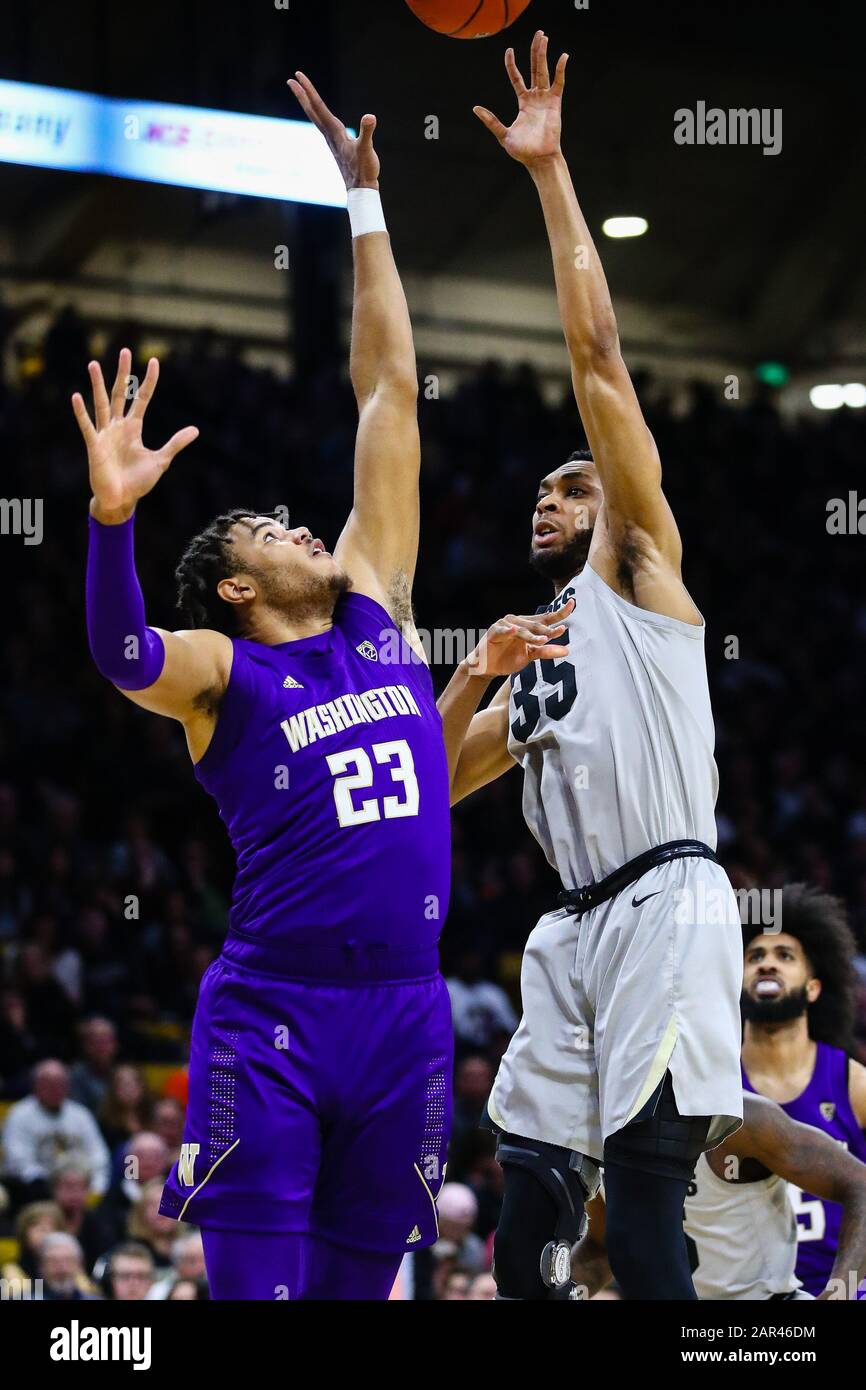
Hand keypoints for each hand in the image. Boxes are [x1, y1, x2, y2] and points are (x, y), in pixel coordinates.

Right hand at [72, 350, 198, 523]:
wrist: (121, 500)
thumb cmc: (138, 482)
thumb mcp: (161, 460)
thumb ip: (175, 443)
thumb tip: (195, 430)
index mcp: (133, 428)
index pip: (141, 398)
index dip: (148, 381)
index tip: (154, 361)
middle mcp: (118, 426)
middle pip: (120, 393)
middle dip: (122, 373)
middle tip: (125, 351)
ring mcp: (105, 434)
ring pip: (101, 403)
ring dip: (98, 384)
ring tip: (93, 364)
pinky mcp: (95, 446)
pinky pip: (88, 426)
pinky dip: (81, 412)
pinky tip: (77, 396)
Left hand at [288, 71, 378, 190]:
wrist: (360, 190)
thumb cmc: (364, 170)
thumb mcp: (367, 150)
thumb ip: (367, 132)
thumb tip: (369, 117)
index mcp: (334, 132)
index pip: (318, 106)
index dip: (308, 90)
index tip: (297, 76)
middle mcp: (330, 135)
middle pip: (312, 111)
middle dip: (302, 94)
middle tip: (291, 80)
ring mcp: (332, 141)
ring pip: (316, 118)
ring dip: (308, 104)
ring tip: (302, 94)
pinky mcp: (337, 146)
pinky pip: (324, 125)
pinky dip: (319, 115)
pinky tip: (321, 115)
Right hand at [463, 600, 573, 677]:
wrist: (488, 668)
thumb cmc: (508, 659)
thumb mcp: (531, 656)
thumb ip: (546, 651)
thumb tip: (567, 650)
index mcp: (529, 625)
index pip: (547, 618)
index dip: (560, 612)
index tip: (573, 603)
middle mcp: (518, 621)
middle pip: (536, 624)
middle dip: (547, 629)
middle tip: (558, 632)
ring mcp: (505, 625)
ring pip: (522, 629)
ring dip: (531, 635)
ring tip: (542, 640)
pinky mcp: (493, 632)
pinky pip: (502, 631)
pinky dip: (507, 631)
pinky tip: (513, 630)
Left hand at [473, 30, 567, 167]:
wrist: (539, 159)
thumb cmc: (523, 151)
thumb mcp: (502, 134)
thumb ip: (491, 121)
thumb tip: (475, 108)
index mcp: (523, 103)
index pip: (517, 78)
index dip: (512, 65)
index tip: (509, 51)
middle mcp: (535, 98)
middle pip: (534, 68)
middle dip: (535, 51)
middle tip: (538, 33)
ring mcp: (546, 99)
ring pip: (544, 71)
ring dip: (543, 54)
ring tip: (543, 37)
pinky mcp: (555, 103)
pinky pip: (559, 83)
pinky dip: (561, 69)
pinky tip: (563, 56)